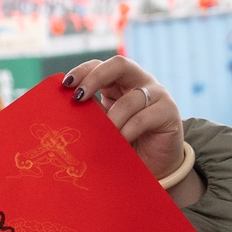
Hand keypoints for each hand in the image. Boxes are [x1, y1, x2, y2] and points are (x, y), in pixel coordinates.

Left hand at [64, 56, 203, 206]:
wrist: (154, 166)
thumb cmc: (123, 143)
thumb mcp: (102, 125)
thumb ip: (90, 113)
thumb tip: (61, 108)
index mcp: (119, 82)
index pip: (99, 65)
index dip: (82, 71)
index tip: (65, 85)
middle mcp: (139, 81)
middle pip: (119, 65)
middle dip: (95, 78)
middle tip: (79, 97)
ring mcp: (157, 94)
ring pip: (131, 98)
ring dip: (112, 119)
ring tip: (103, 136)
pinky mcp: (169, 112)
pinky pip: (144, 117)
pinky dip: (128, 131)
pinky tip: (120, 142)